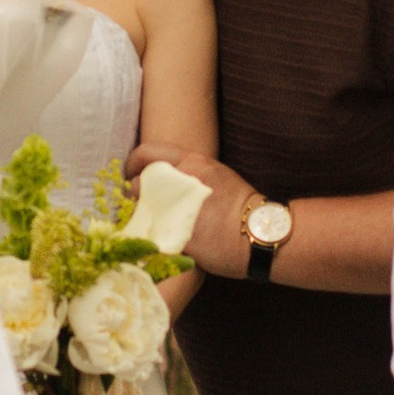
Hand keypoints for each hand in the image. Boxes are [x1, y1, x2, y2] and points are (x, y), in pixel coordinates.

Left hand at [127, 142, 254, 281]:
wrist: (262, 234)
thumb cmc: (242, 208)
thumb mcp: (217, 176)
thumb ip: (190, 174)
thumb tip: (167, 180)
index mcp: (194, 162)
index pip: (148, 152)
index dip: (133, 164)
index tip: (131, 174)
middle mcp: (184, 180)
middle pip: (139, 183)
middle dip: (135, 196)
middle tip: (139, 206)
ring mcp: (180, 207)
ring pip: (141, 210)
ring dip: (140, 218)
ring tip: (150, 224)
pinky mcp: (180, 233)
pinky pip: (152, 235)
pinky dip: (150, 239)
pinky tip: (158, 242)